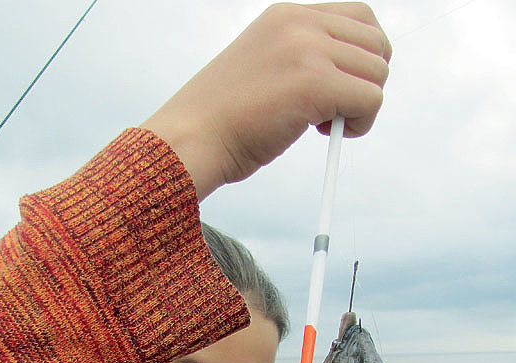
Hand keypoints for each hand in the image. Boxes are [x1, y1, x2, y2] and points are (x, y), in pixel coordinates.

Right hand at [143, 3, 390, 199]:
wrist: (191, 140)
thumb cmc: (221, 122)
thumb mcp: (262, 69)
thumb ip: (299, 59)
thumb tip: (346, 76)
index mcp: (286, 15)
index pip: (359, 16)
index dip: (360, 56)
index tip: (339, 86)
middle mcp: (299, 23)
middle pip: (377, 42)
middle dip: (366, 81)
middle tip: (334, 110)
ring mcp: (308, 50)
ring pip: (378, 72)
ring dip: (361, 106)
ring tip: (324, 125)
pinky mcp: (315, 84)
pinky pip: (371, 100)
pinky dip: (359, 124)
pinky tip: (323, 134)